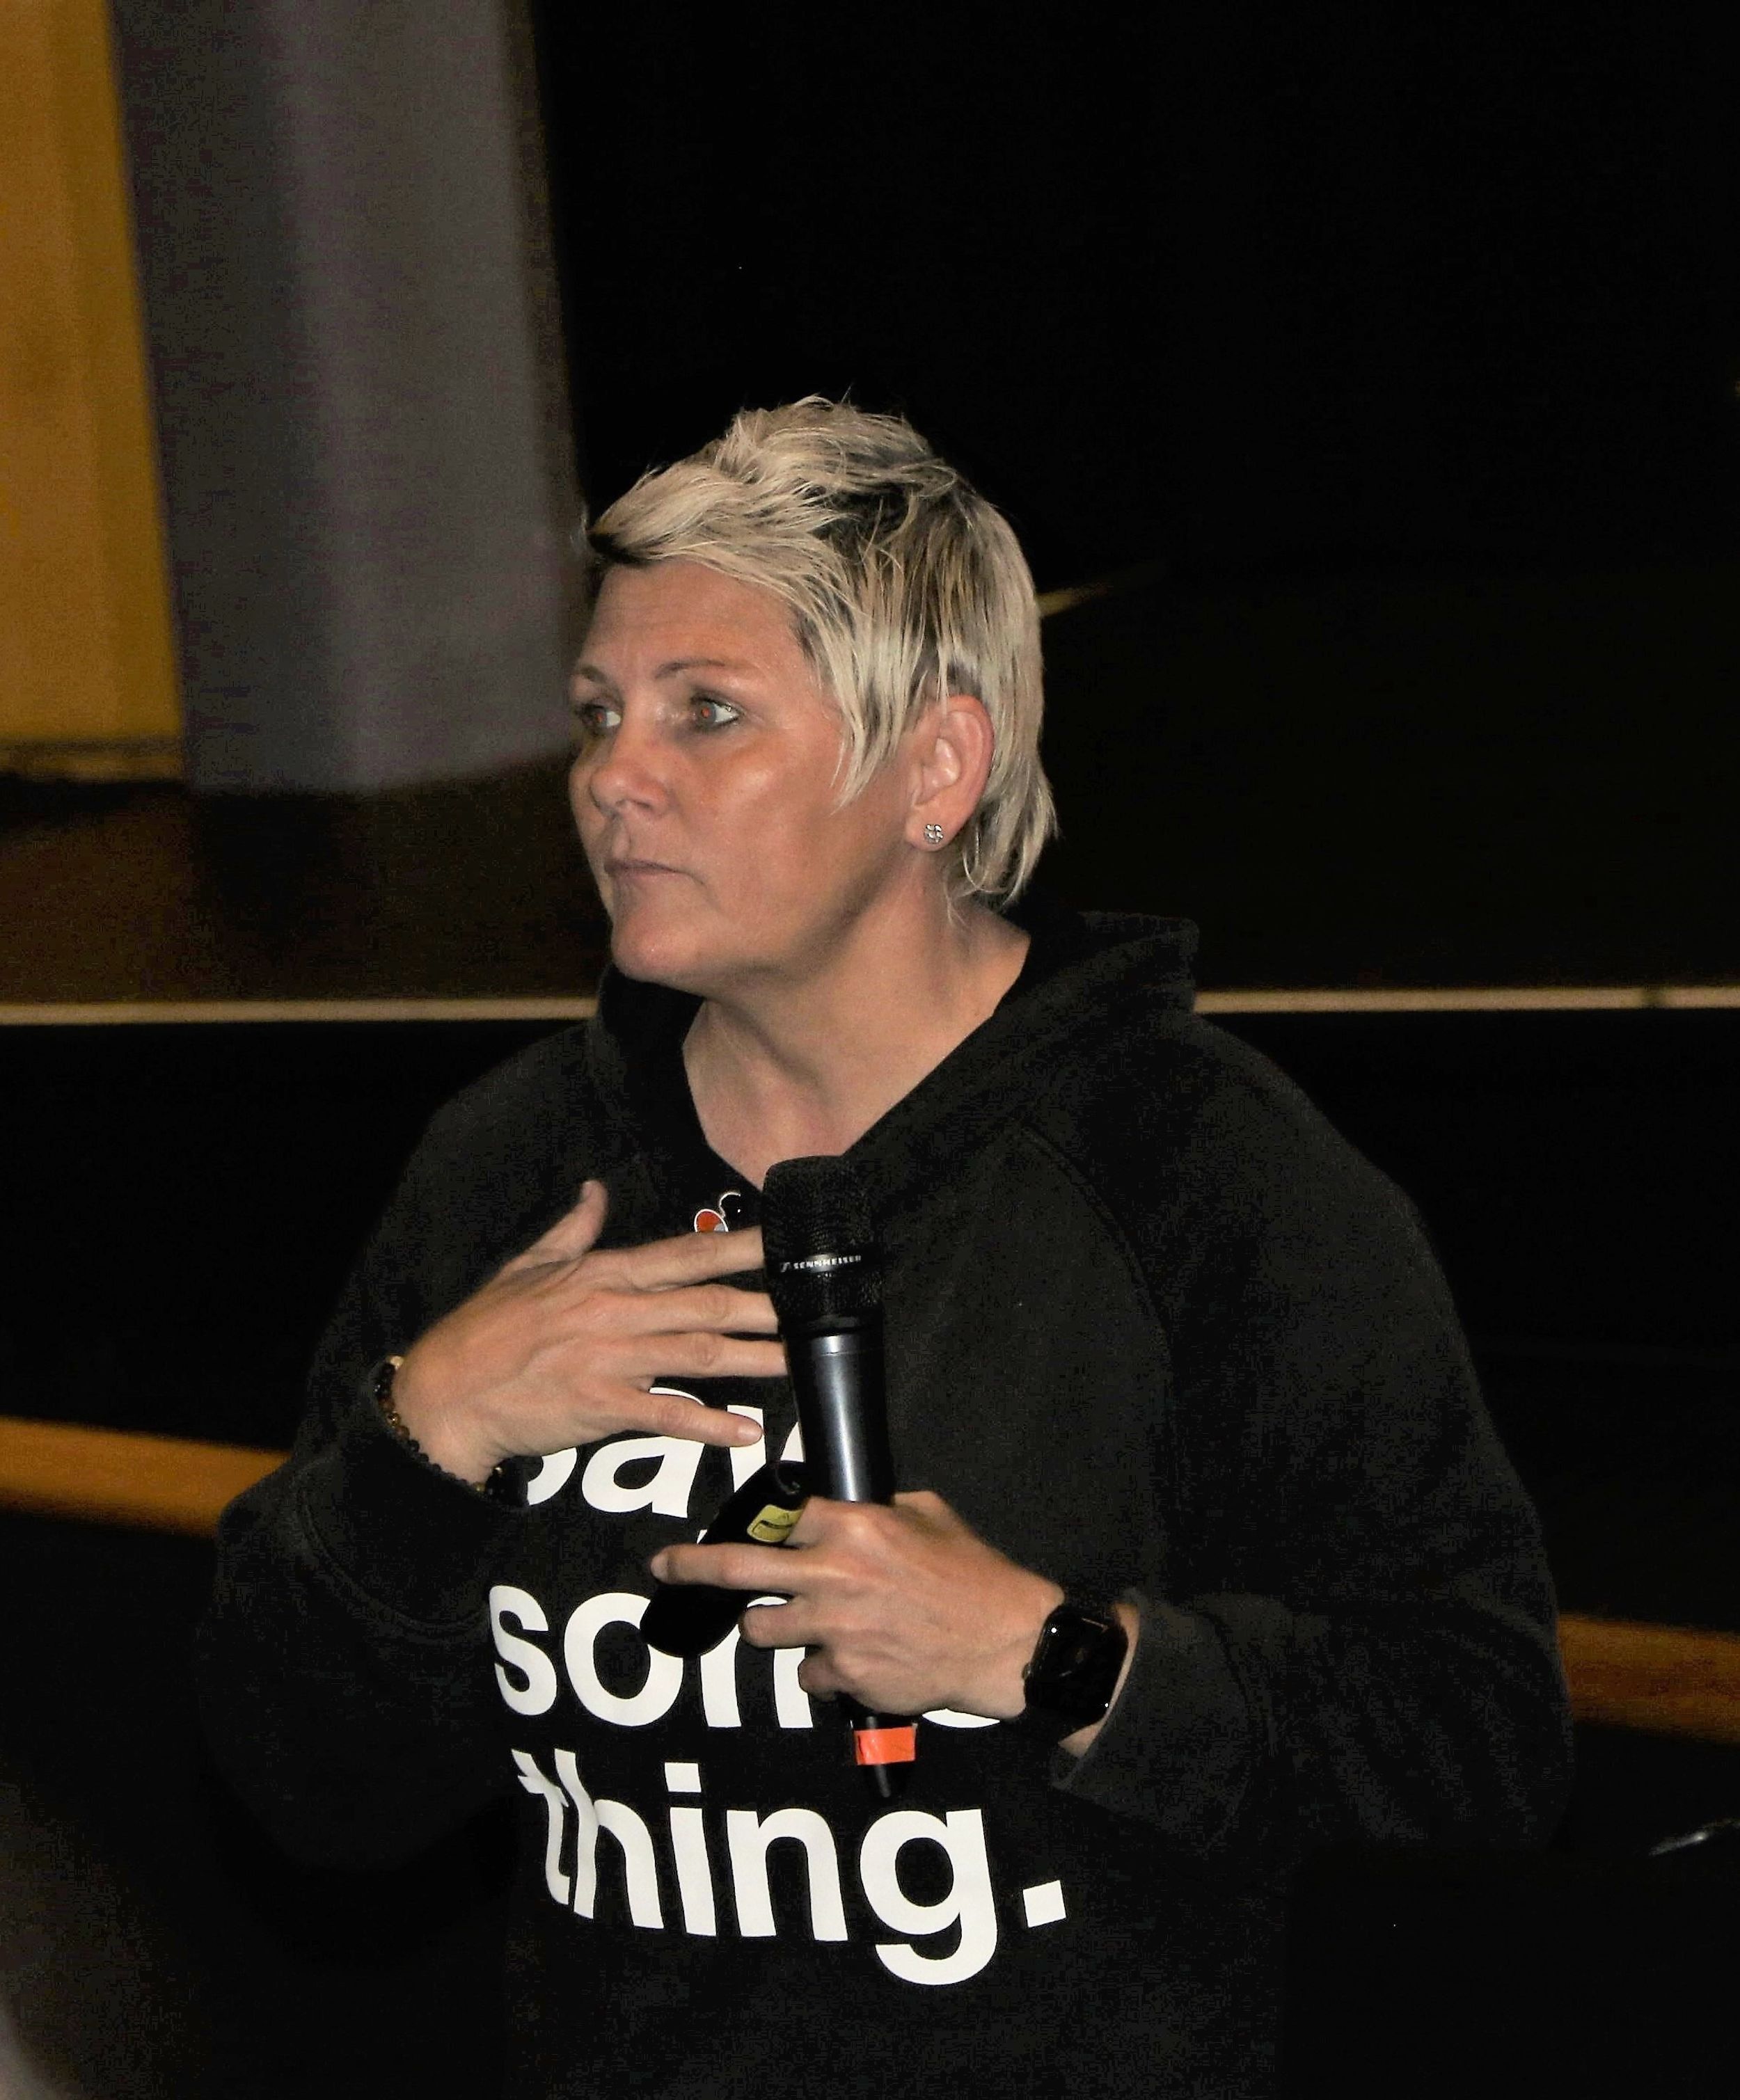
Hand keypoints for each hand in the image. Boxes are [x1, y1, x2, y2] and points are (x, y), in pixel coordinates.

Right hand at [392, 1180, 781, 1483]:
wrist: (446, 1393)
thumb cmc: (485, 1330)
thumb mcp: (527, 1267)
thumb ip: (571, 1230)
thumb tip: (595, 1190)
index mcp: (603, 1273)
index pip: (686, 1254)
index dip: (741, 1247)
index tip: (783, 1242)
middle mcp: (614, 1310)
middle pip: (708, 1303)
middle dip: (767, 1306)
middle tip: (815, 1309)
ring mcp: (609, 1358)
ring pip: (700, 1354)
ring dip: (755, 1360)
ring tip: (800, 1364)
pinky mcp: (600, 1406)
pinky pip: (667, 1415)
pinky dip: (710, 1424)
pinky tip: (746, 1431)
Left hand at [650, 1490, 1064, 1722]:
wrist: (1004, 1643)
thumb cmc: (972, 1575)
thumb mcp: (928, 1516)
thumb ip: (877, 1509)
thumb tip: (838, 1505)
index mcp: (854, 1527)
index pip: (775, 1516)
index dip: (748, 1520)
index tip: (720, 1525)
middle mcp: (835, 1576)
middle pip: (736, 1569)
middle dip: (690, 1566)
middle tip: (663, 1567)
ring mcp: (836, 1630)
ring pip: (762, 1631)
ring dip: (773, 1627)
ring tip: (802, 1623)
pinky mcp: (846, 1676)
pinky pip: (808, 1674)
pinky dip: (824, 1669)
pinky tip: (857, 1658)